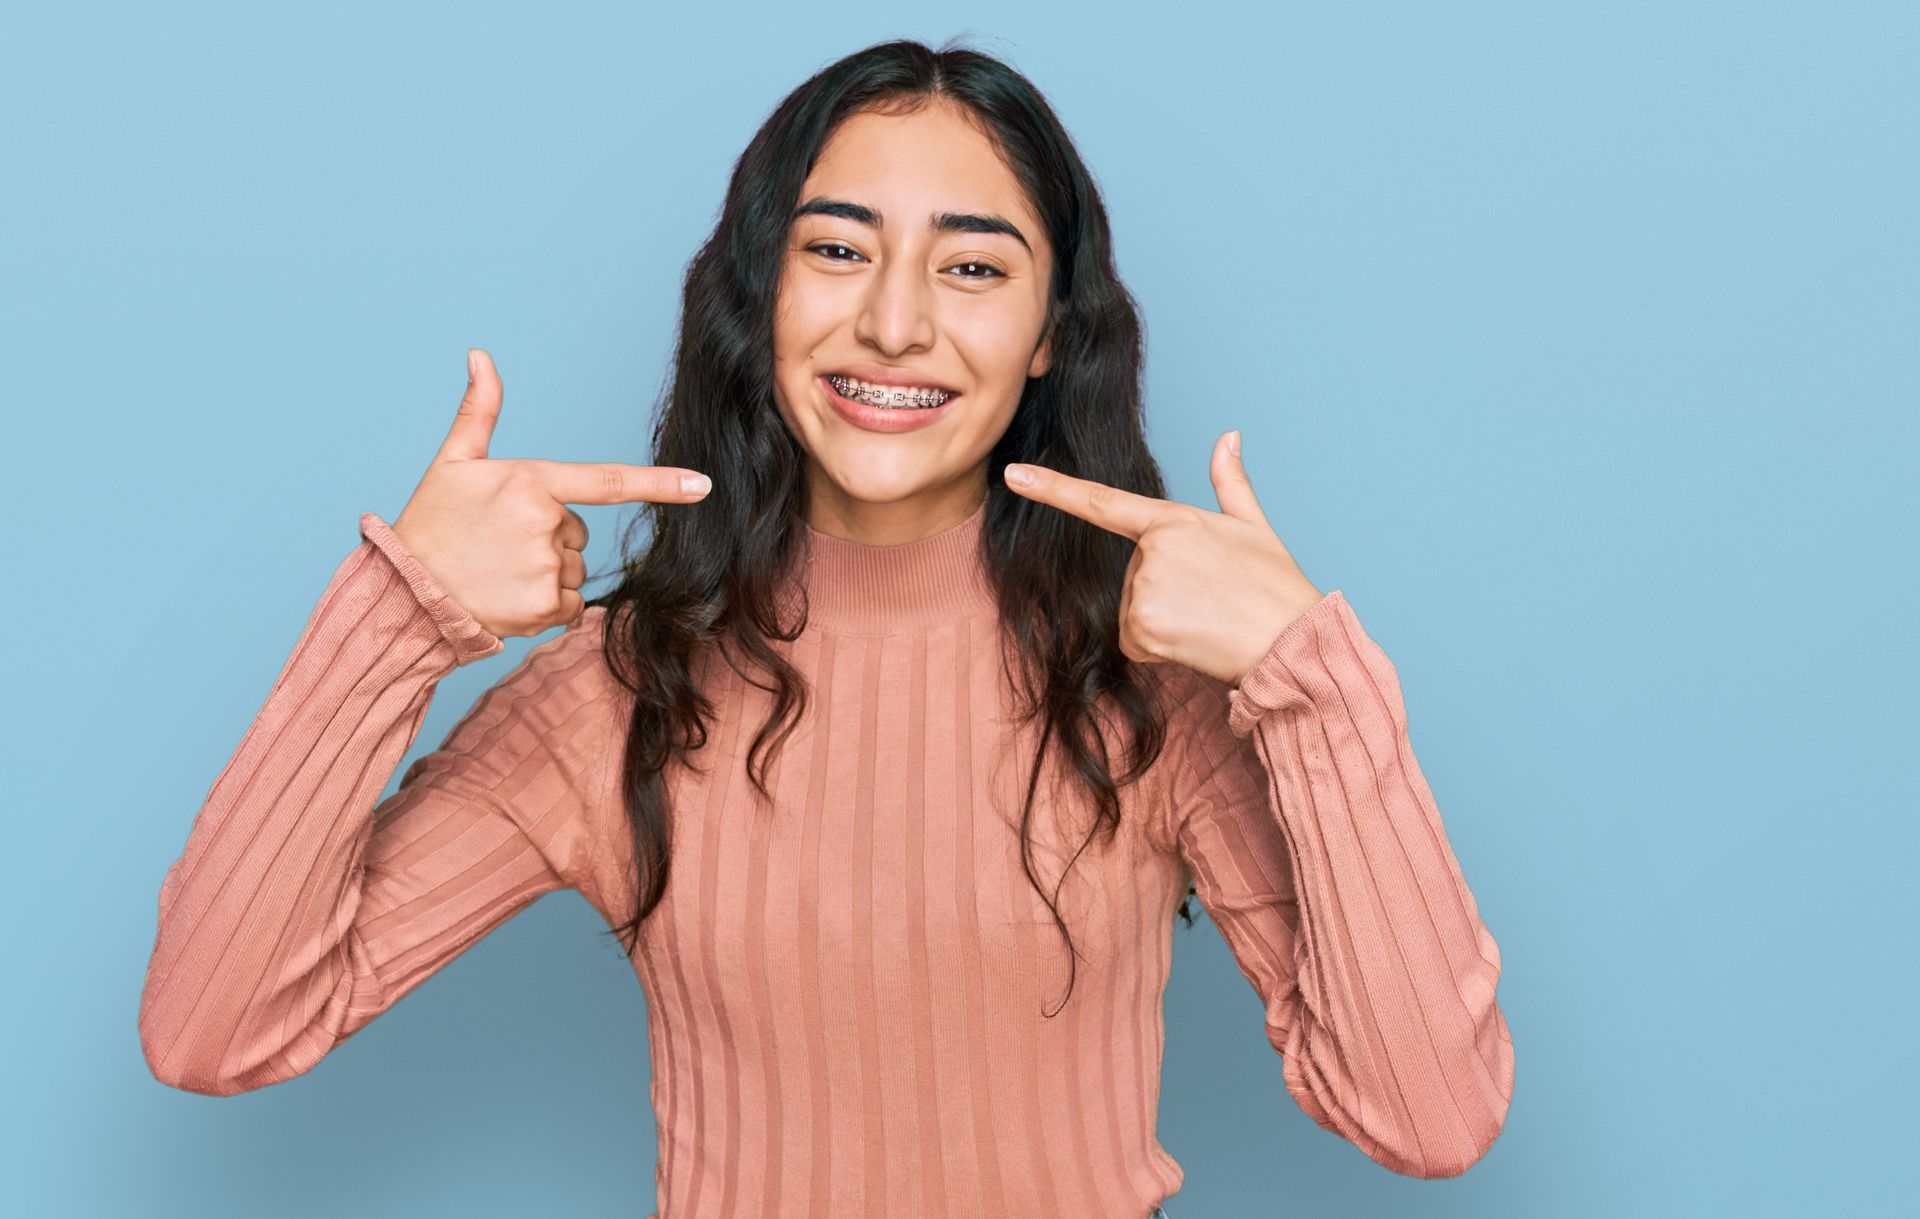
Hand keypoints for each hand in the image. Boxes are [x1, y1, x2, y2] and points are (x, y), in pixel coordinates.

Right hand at [391, 348, 712, 638]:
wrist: (406, 591)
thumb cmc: (431, 523)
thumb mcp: (453, 461)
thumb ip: (479, 410)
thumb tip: (480, 354)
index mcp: (532, 482)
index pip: (608, 480)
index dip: (661, 484)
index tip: (703, 486)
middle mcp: (545, 523)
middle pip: (578, 532)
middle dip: (549, 539)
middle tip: (498, 544)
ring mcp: (547, 567)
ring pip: (573, 569)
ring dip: (546, 574)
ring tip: (497, 570)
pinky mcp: (545, 607)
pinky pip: (570, 605)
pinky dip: (546, 607)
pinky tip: (507, 596)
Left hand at [1003, 430, 1324, 686]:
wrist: (1291, 640)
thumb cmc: (1276, 587)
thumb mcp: (1255, 527)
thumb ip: (1230, 483)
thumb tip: (1229, 436)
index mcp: (1173, 521)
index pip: (1101, 502)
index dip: (1052, 487)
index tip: (1013, 474)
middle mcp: (1152, 550)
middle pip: (1132, 577)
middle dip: (1164, 593)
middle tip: (1210, 600)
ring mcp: (1144, 589)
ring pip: (1131, 612)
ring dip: (1163, 623)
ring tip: (1206, 620)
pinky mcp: (1143, 627)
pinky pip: (1133, 643)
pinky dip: (1159, 649)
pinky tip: (1194, 642)